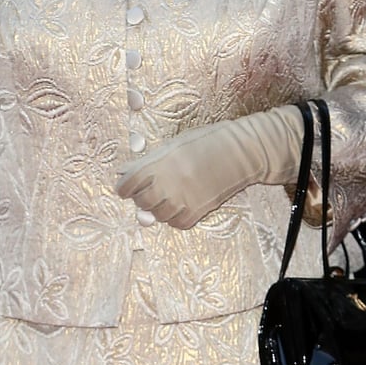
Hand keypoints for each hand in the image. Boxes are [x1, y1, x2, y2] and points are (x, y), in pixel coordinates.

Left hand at [116, 105, 302, 228]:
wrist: (241, 152)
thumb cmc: (208, 142)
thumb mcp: (175, 144)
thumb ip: (150, 160)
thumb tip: (125, 171)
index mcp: (161, 162)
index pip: (128, 183)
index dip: (124, 186)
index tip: (125, 187)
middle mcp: (170, 183)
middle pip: (141, 202)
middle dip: (140, 197)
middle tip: (147, 190)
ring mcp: (184, 199)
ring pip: (157, 215)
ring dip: (157, 208)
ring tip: (165, 196)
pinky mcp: (198, 211)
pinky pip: (176, 223)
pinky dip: (174, 217)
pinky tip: (179, 205)